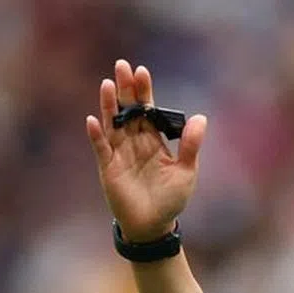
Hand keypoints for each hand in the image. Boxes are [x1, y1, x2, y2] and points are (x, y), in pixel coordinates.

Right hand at [86, 59, 206, 241]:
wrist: (154, 225)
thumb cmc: (171, 199)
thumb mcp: (186, 171)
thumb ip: (190, 145)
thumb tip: (200, 117)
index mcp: (153, 140)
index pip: (147, 110)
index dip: (144, 92)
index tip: (142, 71)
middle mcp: (134, 142)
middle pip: (128, 110)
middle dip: (125, 89)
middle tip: (122, 65)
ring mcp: (119, 153)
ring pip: (112, 124)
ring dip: (109, 105)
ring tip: (108, 84)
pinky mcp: (108, 168)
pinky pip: (101, 148)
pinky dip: (97, 136)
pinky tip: (93, 120)